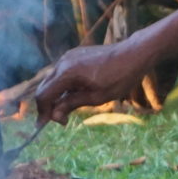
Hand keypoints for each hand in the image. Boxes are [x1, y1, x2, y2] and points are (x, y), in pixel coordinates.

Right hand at [33, 43, 148, 123]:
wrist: (134, 54)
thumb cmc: (119, 77)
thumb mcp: (97, 97)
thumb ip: (71, 104)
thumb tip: (54, 115)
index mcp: (67, 73)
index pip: (43, 96)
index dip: (43, 112)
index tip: (47, 124)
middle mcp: (63, 62)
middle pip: (44, 88)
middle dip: (48, 105)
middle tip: (62, 119)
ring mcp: (68, 57)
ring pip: (51, 81)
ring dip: (56, 96)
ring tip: (70, 107)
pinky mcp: (73, 55)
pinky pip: (60, 73)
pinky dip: (62, 86)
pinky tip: (75, 94)